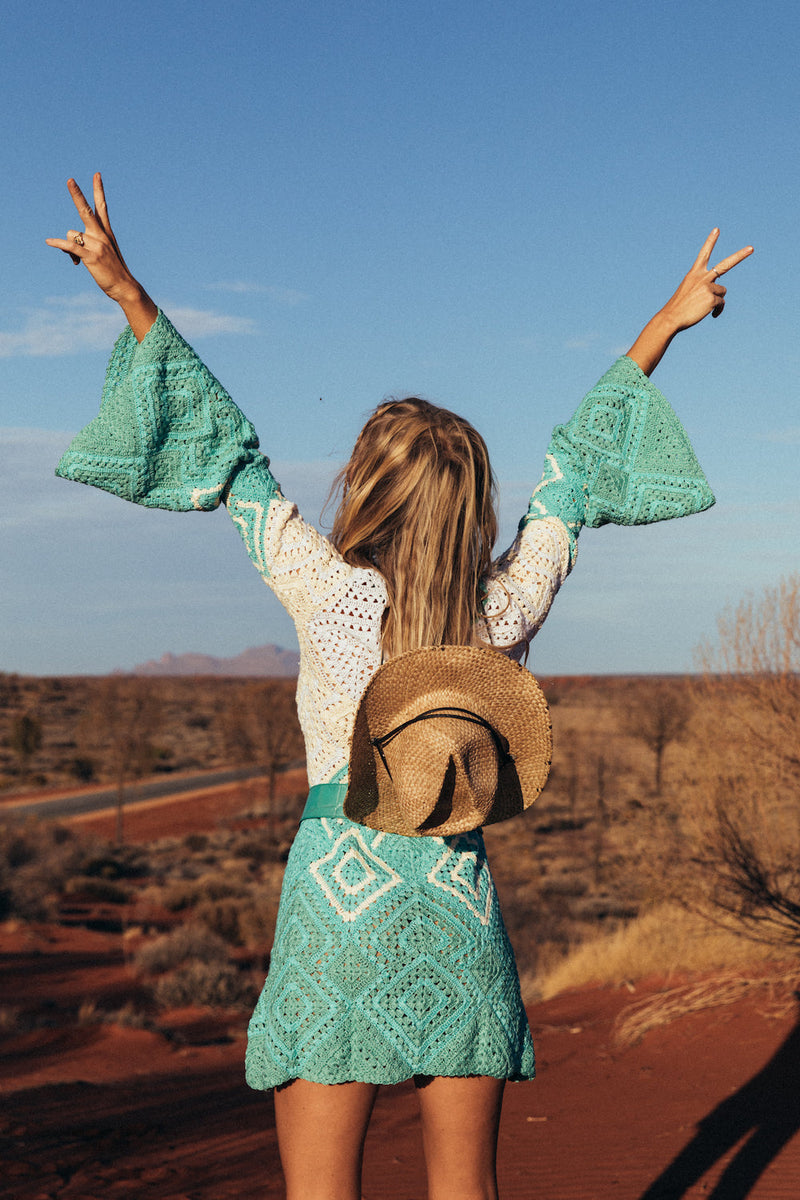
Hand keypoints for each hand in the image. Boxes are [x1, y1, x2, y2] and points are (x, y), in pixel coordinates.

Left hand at [46, 174, 156, 340]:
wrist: (124, 286)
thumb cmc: (112, 271)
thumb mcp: (100, 254)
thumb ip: (84, 244)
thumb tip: (66, 245)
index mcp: (106, 232)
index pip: (102, 207)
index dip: (98, 190)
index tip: (96, 174)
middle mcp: (102, 235)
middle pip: (86, 210)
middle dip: (77, 195)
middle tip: (69, 179)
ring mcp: (97, 245)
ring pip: (72, 234)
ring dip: (69, 247)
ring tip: (80, 260)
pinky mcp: (90, 256)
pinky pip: (69, 246)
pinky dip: (58, 244)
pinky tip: (48, 242)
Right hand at [660, 229, 753, 330]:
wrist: (671, 318)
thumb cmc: (678, 306)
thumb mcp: (688, 291)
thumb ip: (704, 289)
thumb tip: (720, 298)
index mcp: (694, 274)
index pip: (704, 254)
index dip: (710, 241)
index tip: (717, 229)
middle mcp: (702, 277)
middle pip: (725, 265)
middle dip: (739, 256)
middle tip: (751, 248)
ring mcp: (707, 287)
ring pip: (722, 291)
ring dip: (715, 299)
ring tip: (702, 306)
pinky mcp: (711, 299)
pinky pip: (721, 303)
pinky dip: (717, 310)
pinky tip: (709, 315)